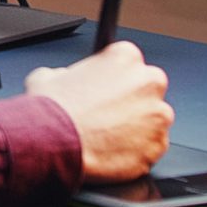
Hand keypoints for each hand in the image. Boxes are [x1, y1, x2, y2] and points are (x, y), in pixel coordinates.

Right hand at [24, 41, 172, 182]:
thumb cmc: (52, 109)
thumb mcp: (49, 75)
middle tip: (108, 113)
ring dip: (137, 126)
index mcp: (125, 56)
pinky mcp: (158, 144)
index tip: (105, 90)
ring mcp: (157, 115)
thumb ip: (67, 73)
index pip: (128, 62)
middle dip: (132, 100)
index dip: (114, 78)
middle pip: (147, 88)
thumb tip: (66, 80)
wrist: (53, 142)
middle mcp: (148, 81)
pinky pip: (153, 146)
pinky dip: (138, 150)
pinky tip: (115, 150)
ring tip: (109, 135)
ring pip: (153, 119)